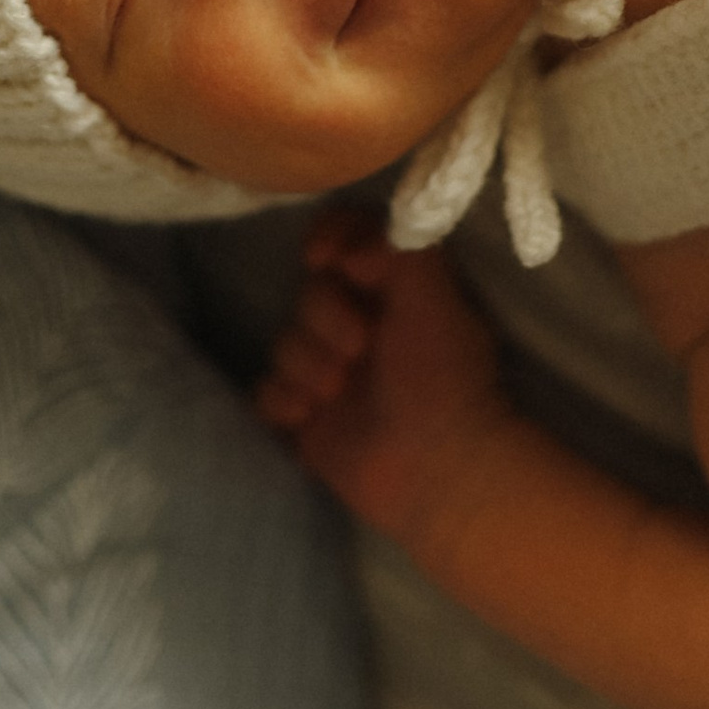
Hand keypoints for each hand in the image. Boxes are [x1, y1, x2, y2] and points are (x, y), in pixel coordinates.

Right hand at [256, 209, 503, 548]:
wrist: (436, 470)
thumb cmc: (442, 377)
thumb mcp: (434, 294)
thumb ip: (394, 248)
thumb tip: (344, 250)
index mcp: (395, 292)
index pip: (346, 239)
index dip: (327, 239)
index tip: (322, 258)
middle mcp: (361, 324)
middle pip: (308, 293)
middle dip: (325, 319)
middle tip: (360, 351)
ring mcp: (331, 372)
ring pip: (284, 342)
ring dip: (309, 367)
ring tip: (339, 395)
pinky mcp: (307, 417)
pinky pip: (266, 393)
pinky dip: (285, 403)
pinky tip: (311, 419)